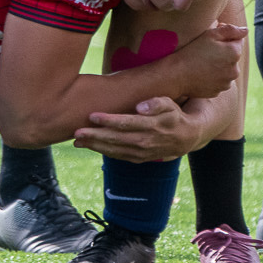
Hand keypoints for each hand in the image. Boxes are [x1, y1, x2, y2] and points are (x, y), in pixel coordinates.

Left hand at [72, 97, 208, 161]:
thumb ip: (156, 103)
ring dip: (95, 146)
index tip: (92, 116)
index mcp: (153, 126)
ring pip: (115, 150)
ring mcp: (141, 153)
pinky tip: (91, 146)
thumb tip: (140, 107)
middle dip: (95, 136)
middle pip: (116, 139)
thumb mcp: (169, 103)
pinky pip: (118, 156)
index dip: (109, 121)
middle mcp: (146, 142)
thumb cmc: (173, 114)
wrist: (185, 137)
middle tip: (77, 132)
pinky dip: (104, 152)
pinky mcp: (138, 159)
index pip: (127, 123)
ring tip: (78, 141)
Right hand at [169, 21, 247, 98]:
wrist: (177, 74)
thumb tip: (245, 31)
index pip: (238, 41)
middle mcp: (235, 70)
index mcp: (235, 53)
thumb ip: (231, 30)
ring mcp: (226, 83)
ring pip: (226, 70)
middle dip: (224, 53)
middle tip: (205, 51)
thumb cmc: (192, 51)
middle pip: (233, 57)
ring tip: (202, 63)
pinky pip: (219, 81)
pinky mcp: (218, 92)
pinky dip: (213, 77)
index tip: (212, 40)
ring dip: (220, 66)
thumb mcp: (210, 34)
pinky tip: (201, 73)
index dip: (225, 38)